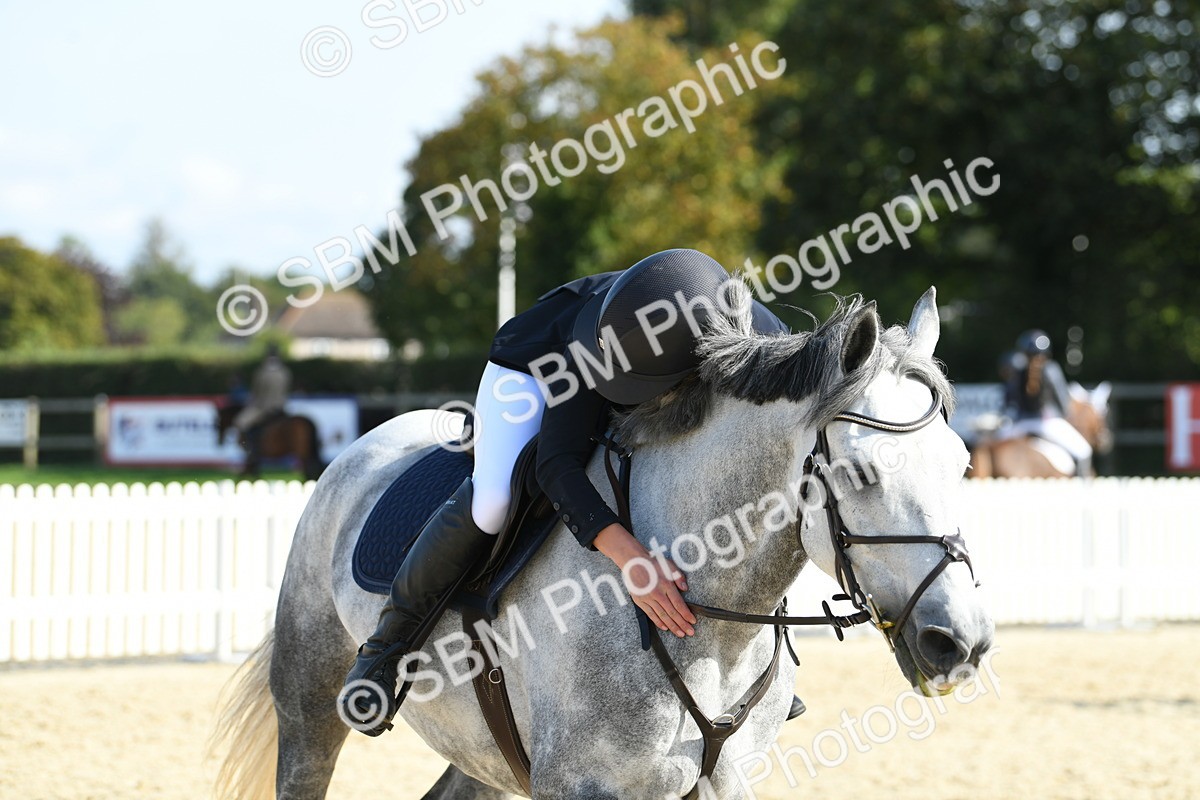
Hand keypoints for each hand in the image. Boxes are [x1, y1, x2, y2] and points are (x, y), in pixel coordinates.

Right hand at [594, 523, 695, 637]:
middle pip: (672, 613)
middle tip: (690, 632)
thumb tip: (685, 588)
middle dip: (682, 624)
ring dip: (672, 626)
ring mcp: (648, 599)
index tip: (693, 621)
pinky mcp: (640, 601)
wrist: (633, 562)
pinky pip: (651, 614)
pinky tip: (665, 628)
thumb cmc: (652, 563)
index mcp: (666, 585)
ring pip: (662, 616)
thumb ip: (679, 577)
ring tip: (680, 633)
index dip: (686, 614)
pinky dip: (658, 622)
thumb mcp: (669, 565)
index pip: (679, 604)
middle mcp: (658, 594)